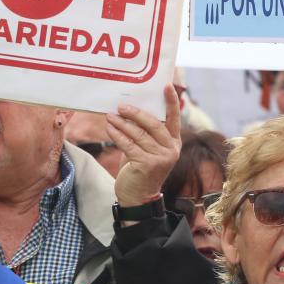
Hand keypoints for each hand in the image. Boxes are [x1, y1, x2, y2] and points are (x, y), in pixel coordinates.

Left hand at [109, 84, 181, 206]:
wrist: (138, 197)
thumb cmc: (140, 169)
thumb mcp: (146, 149)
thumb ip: (144, 133)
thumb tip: (129, 110)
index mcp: (174, 143)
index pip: (174, 118)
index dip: (171, 102)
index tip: (167, 86)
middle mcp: (171, 149)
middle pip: (154, 124)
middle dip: (136, 113)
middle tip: (121, 105)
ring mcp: (161, 158)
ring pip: (139, 134)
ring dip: (122, 123)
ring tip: (110, 116)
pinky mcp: (147, 165)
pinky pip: (129, 145)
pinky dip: (117, 135)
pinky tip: (109, 129)